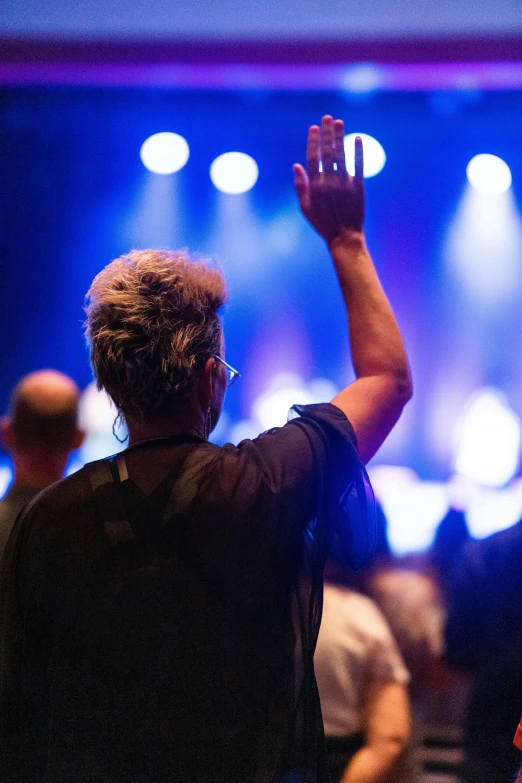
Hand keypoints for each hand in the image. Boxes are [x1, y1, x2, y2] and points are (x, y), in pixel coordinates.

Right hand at [293, 115, 364, 244]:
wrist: (344, 236)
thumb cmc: (322, 223)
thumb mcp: (305, 208)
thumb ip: (300, 186)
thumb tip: (296, 165)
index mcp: (315, 186)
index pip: (313, 157)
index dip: (313, 141)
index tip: (314, 127)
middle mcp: (329, 181)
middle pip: (327, 152)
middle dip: (327, 133)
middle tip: (327, 118)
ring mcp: (344, 183)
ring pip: (341, 155)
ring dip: (340, 137)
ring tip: (339, 122)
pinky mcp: (358, 187)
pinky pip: (358, 165)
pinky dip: (358, 151)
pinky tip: (357, 138)